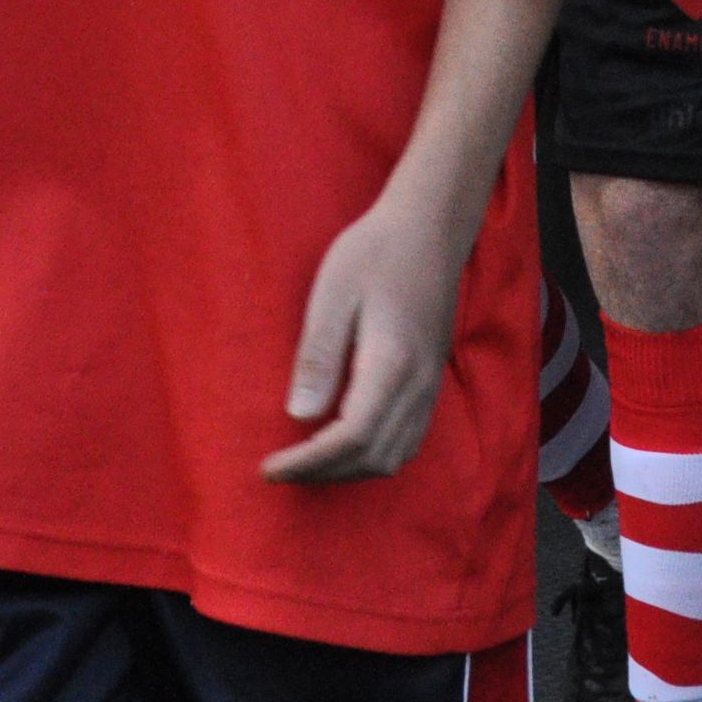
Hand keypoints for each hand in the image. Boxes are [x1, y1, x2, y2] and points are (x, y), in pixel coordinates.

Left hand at [261, 201, 466, 484]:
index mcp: (391, 364)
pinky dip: (372, 456)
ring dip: (348, 470)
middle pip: (373, 457)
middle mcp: (418, 385)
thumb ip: (318, 357)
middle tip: (279, 468)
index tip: (269, 467)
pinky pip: (407, 440)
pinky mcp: (431, 381)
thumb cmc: (375, 252)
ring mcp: (430, 386)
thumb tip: (298, 416)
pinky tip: (343, 445)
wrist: (429, 228)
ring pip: (394, 456)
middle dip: (323, 473)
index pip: (352, 437)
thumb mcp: (333, 294)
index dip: (309, 462)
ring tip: (305, 462)